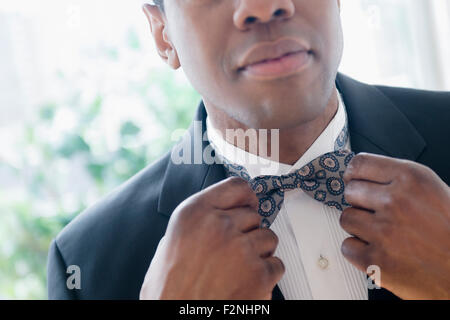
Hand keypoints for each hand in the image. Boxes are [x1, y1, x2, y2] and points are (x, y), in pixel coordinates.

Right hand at [140, 177, 284, 299]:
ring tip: (238, 268)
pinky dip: (266, 275)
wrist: (174, 318)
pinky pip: (276, 264)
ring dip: (259, 252)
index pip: (237, 187)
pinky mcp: (259, 274)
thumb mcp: (169, 243)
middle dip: (247, 232)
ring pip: (268, 238)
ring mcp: (242, 249)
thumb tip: (216, 216)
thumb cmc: (168, 290)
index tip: (248, 205)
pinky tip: (246, 282)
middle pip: (253, 215)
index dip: (246, 198)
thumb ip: (196, 223)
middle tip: (234, 250)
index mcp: (195, 213)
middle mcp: (220, 226)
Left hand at [340, 153, 449, 298]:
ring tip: (382, 234)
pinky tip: (378, 251)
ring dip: (359, 227)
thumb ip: (399, 180)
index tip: (354, 181)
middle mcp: (395, 201)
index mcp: (411, 178)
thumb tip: (366, 176)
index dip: (354, 175)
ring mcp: (383, 232)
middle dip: (360, 202)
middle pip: (350, 192)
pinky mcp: (375, 260)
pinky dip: (358, 251)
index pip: (359, 164)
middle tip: (376, 213)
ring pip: (346, 218)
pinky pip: (347, 247)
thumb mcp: (433, 191)